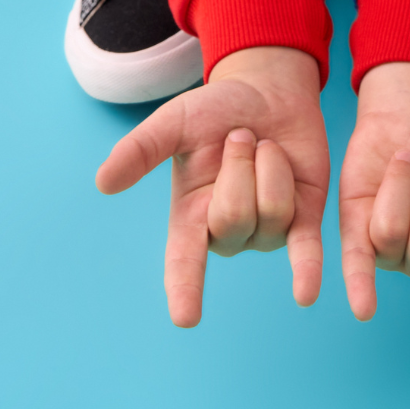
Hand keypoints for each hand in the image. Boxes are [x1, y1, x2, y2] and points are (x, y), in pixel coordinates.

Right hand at [96, 45, 327, 326]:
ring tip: (262, 145)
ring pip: (274, 211)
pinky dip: (306, 272)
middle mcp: (228, 233)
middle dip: (239, 164)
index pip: (184, 262)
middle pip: (235, 217)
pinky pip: (306, 250)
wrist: (265, 90)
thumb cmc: (213, 112)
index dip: (185, 289)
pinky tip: (305, 295)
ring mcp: (267, 230)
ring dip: (270, 163)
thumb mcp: (174, 123)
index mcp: (190, 217)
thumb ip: (141, 150)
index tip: (185, 318)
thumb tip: (103, 182)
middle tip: (240, 136)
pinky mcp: (304, 220)